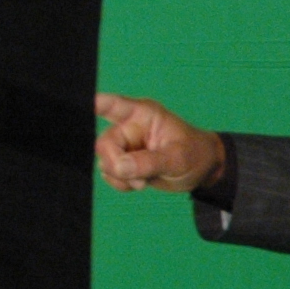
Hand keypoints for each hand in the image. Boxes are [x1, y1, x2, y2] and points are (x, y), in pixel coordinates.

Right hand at [94, 91, 225, 193]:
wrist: (202, 170)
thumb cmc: (195, 154)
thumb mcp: (178, 159)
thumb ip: (149, 162)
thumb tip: (120, 166)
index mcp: (143, 115)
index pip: (114, 105)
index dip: (96, 104)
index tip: (87, 105)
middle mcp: (130, 127)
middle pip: (104, 144)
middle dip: (118, 165)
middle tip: (140, 179)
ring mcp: (126, 145)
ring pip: (105, 162)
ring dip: (122, 177)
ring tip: (144, 181)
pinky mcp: (125, 162)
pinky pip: (110, 174)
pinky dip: (121, 183)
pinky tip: (139, 183)